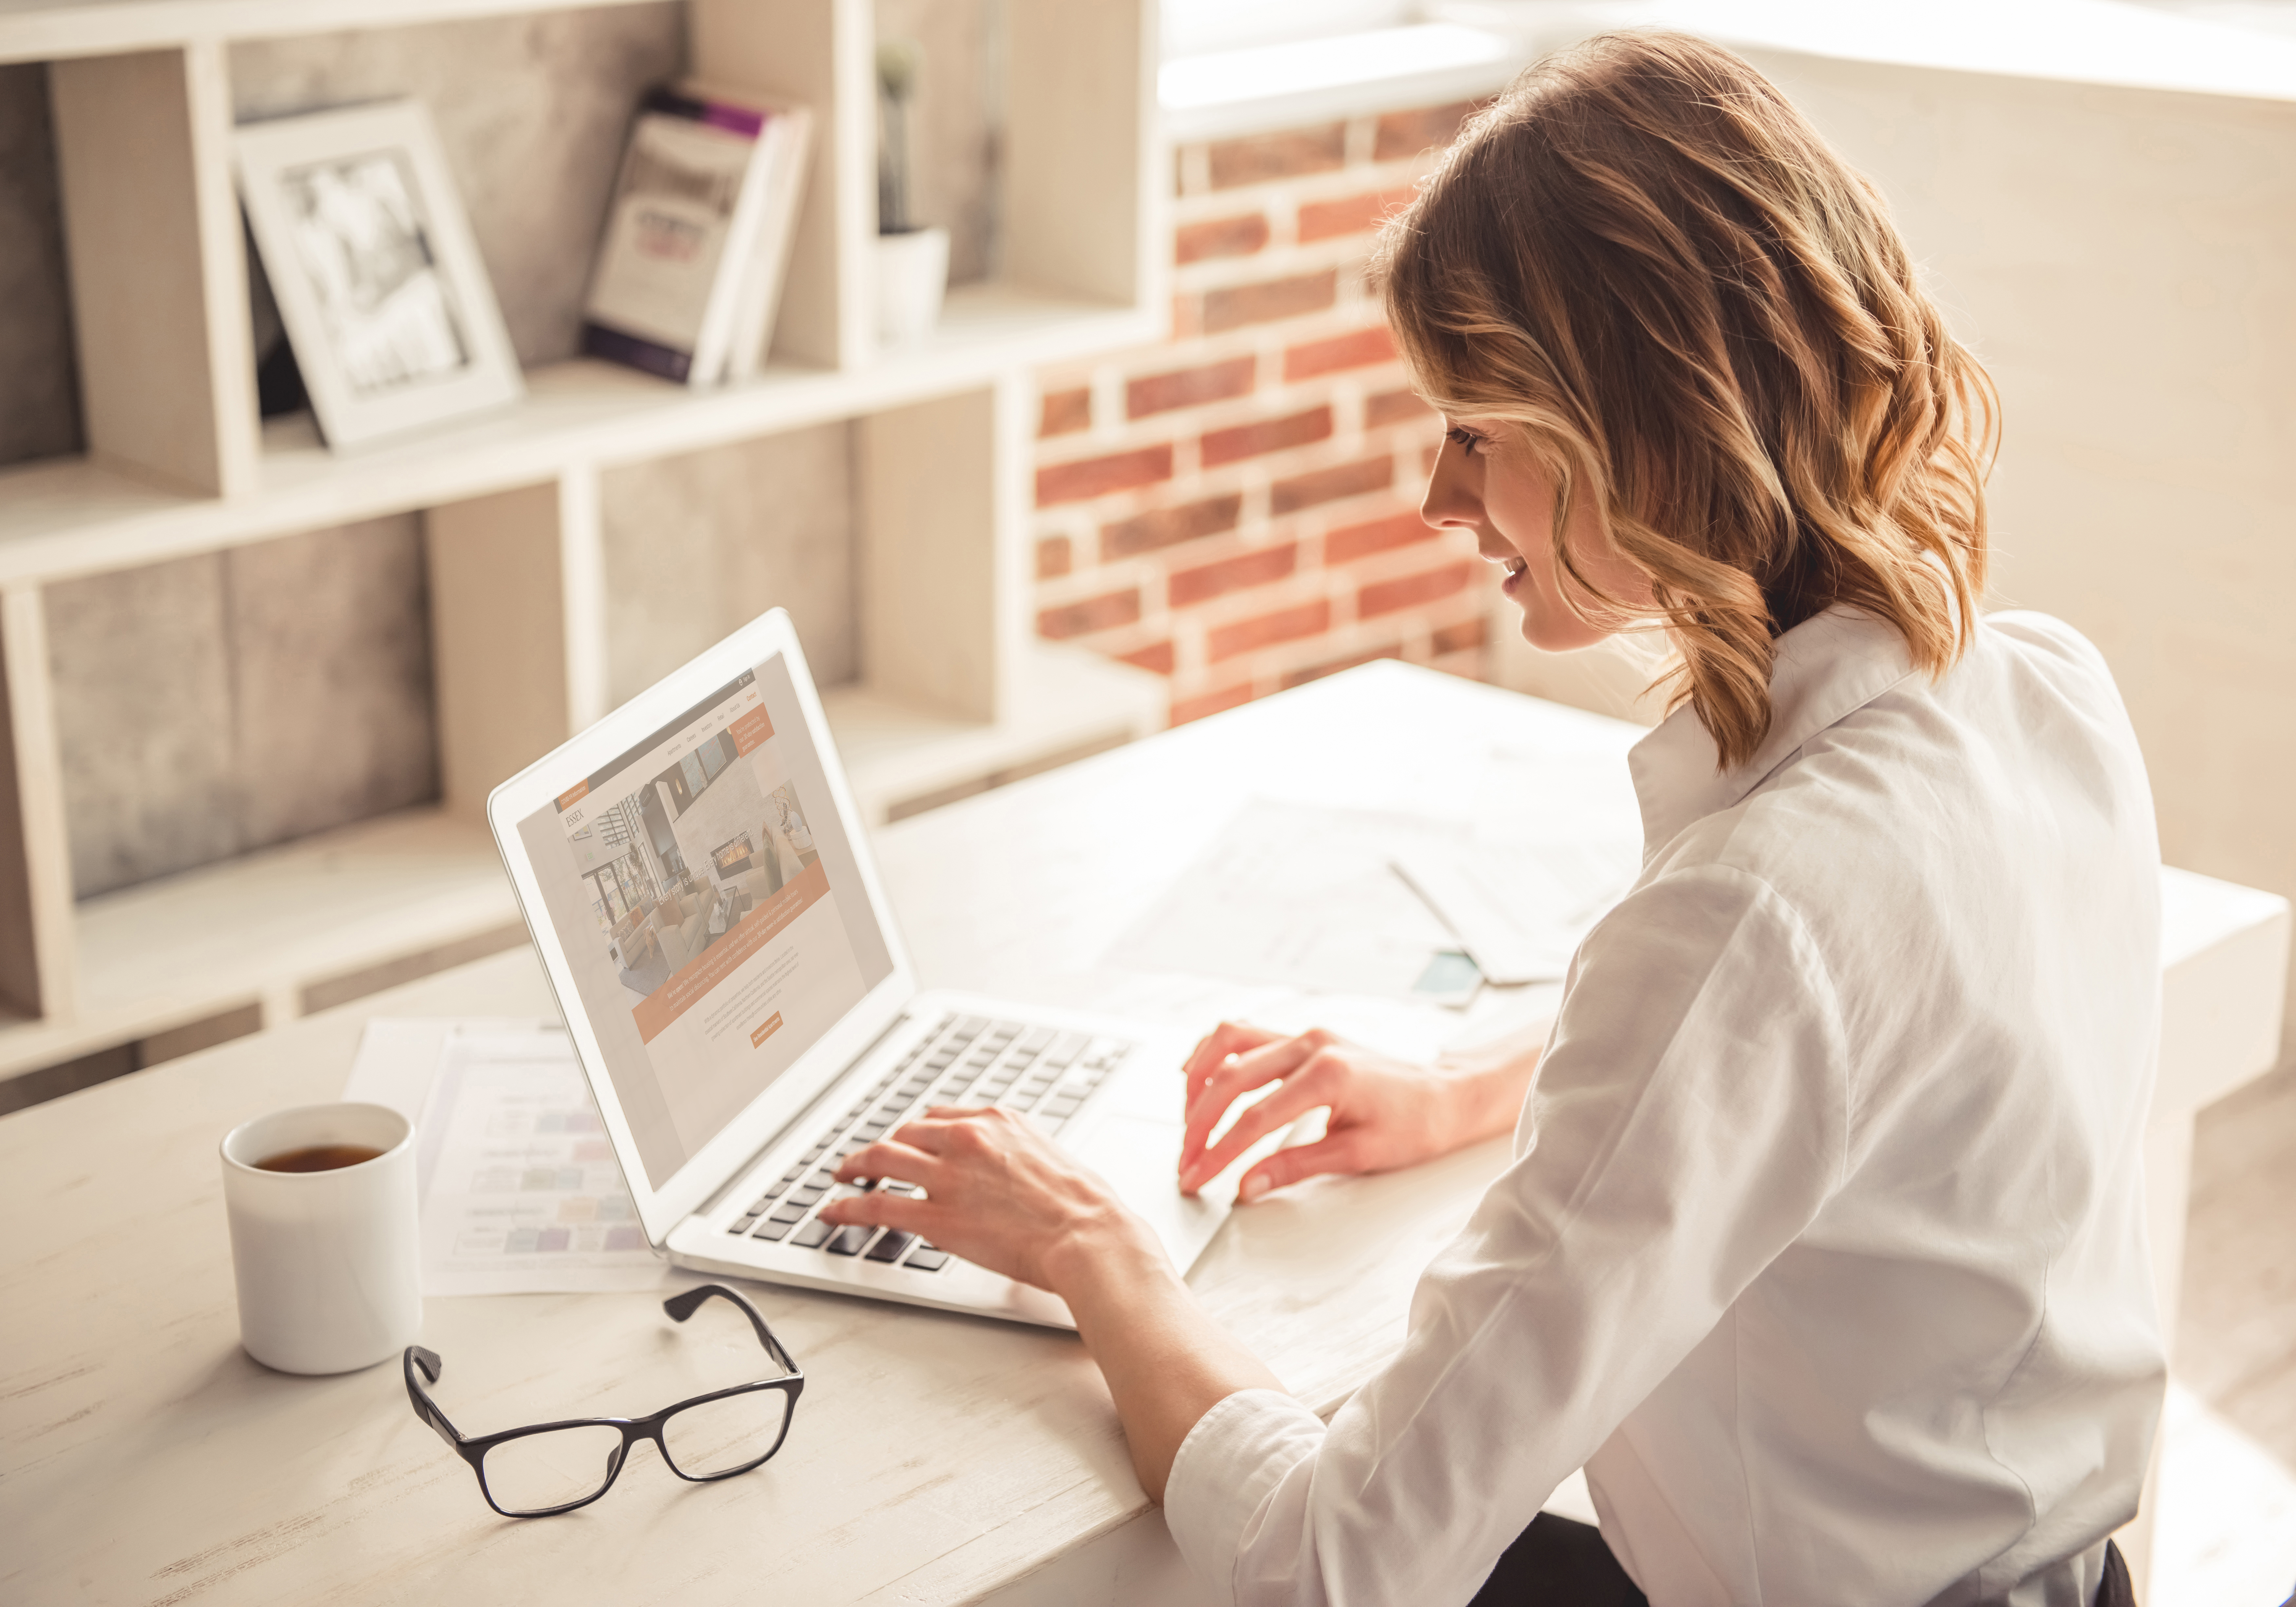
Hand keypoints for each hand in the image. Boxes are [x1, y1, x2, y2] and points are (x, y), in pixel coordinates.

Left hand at [820, 1106, 1162, 1294]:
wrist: (1087, 1233)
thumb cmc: (1081, 1203)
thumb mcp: (1048, 1156)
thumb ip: (1015, 1154)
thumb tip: (1005, 1169)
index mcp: (998, 1120)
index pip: (939, 1117)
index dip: (915, 1133)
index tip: (906, 1142)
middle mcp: (967, 1139)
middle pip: (905, 1134)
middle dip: (882, 1147)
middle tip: (868, 1161)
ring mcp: (949, 1177)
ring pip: (882, 1160)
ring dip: (856, 1167)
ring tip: (843, 1176)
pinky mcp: (937, 1217)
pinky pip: (878, 1207)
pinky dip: (848, 1207)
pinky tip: (834, 1210)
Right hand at [1175, 1022, 1471, 1201]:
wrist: (1445, 1097)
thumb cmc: (1414, 1125)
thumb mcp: (1356, 1155)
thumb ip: (1295, 1168)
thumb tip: (1247, 1186)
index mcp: (1328, 1076)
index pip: (1254, 1118)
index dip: (1218, 1152)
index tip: (1195, 1177)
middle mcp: (1311, 1046)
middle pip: (1231, 1080)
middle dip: (1199, 1125)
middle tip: (1186, 1161)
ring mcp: (1306, 1035)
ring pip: (1229, 1043)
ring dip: (1200, 1082)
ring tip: (1188, 1122)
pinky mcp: (1305, 1037)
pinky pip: (1246, 1035)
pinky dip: (1216, 1054)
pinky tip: (1201, 1078)